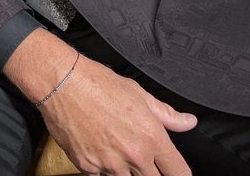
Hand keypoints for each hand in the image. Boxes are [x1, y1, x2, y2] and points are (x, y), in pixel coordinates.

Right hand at [6, 31, 195, 175]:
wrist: (60, 82)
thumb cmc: (97, 83)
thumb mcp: (138, 93)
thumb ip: (166, 114)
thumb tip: (188, 122)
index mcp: (152, 138)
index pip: (179, 172)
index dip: (176, 171)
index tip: (171, 168)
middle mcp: (134, 156)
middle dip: (151, 172)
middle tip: (137, 155)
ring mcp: (109, 164)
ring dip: (125, 170)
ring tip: (114, 148)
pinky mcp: (87, 166)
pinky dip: (102, 167)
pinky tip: (97, 148)